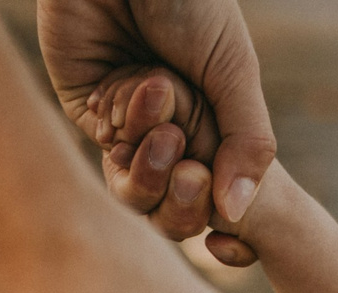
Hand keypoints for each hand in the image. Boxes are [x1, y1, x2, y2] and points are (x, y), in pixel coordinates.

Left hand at [39, 0, 274, 247]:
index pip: (223, 192)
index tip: (227, 227)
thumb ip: (247, 144)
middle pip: (178, 204)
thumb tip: (238, 214)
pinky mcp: (90, 111)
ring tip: (159, 108)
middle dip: (183, 195)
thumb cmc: (190, 4)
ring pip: (141, 188)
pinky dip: (124, 127)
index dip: (223, 215)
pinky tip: (129, 85)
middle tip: (190, 169)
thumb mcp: (234, 72)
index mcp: (217, 118)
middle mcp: (175, 127)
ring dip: (152, 159)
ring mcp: (131, 123)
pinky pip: (110, 153)